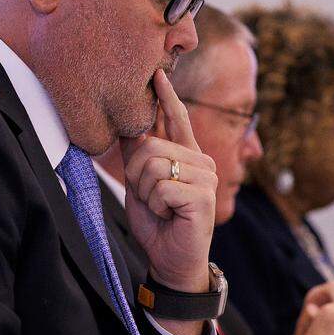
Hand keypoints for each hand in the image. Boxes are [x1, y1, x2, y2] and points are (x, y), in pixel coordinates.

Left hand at [119, 70, 216, 294]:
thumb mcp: (141, 184)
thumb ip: (139, 155)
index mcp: (188, 155)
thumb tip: (127, 123)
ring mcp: (206, 178)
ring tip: (160, 208)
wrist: (172, 261)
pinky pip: (162, 188)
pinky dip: (156, 206)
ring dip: (145, 193)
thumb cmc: (158, 224)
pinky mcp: (203, 197)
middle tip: (148, 197)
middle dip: (136, 174)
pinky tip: (169, 216)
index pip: (177, 118)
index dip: (166, 96)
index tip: (158, 73)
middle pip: (150, 146)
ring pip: (154, 166)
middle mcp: (202, 161)